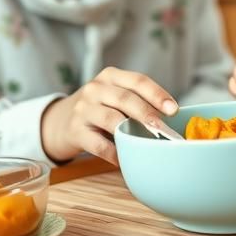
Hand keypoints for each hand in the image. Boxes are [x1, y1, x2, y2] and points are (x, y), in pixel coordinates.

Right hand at [40, 67, 177, 164]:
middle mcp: (95, 89)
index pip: (138, 81)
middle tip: (163, 128)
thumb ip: (137, 101)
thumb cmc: (100, 108)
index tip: (174, 109)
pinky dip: (114, 153)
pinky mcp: (75, 131)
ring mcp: (83, 109)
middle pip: (125, 98)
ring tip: (147, 144)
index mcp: (111, 76)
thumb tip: (170, 120)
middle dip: (146, 113)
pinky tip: (124, 159)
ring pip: (111, 119)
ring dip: (130, 132)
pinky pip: (98, 144)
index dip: (157, 94)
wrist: (61, 120)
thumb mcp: (114, 95)